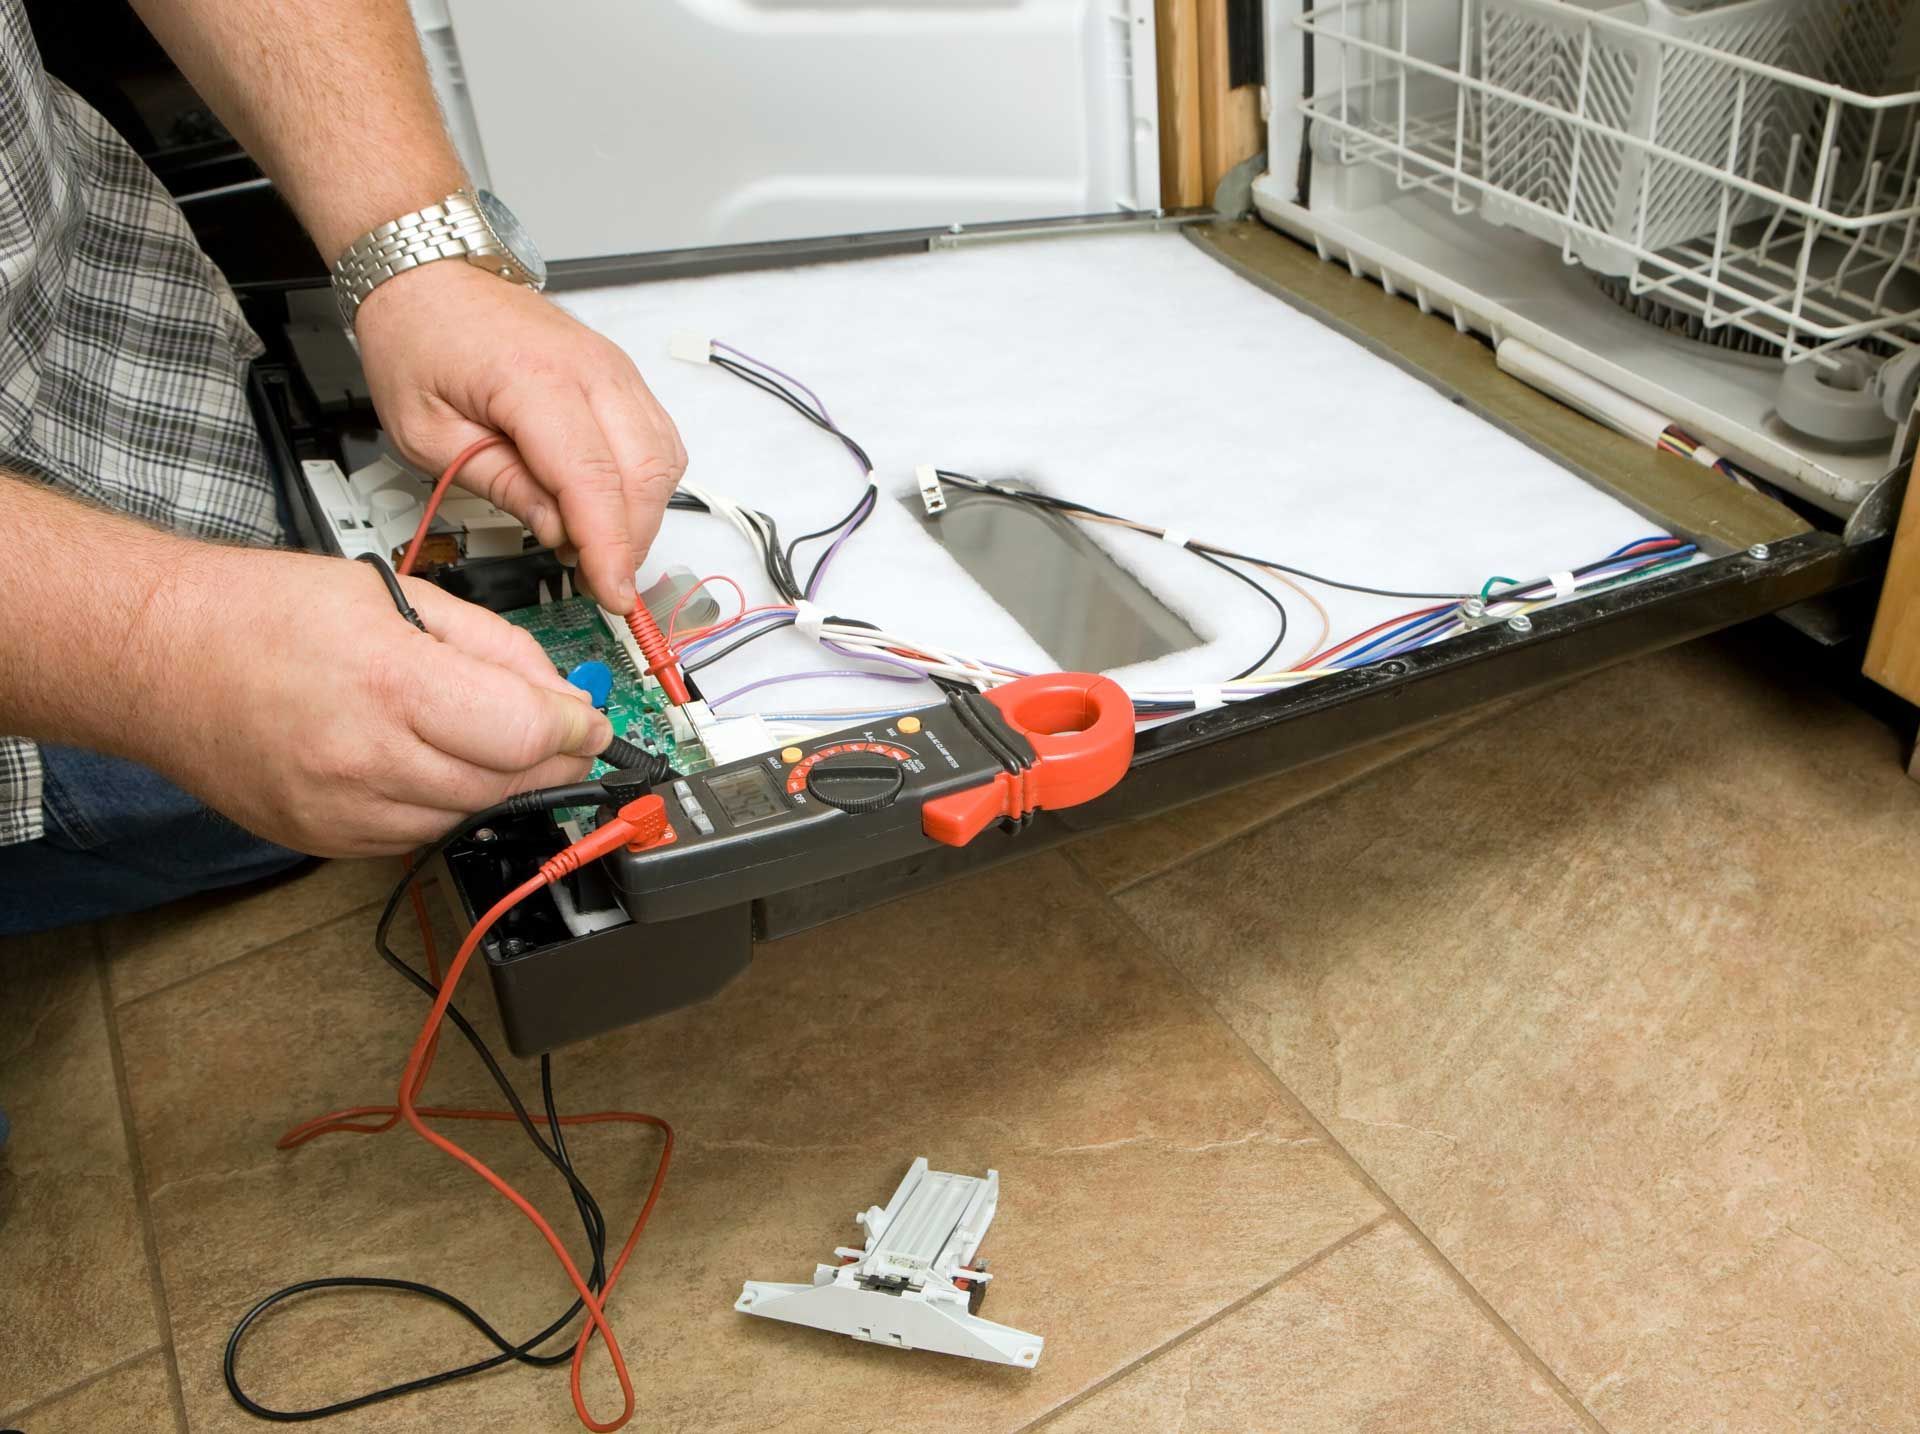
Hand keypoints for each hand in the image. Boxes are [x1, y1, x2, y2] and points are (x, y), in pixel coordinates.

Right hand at [131, 547, 611, 855]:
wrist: (156, 657)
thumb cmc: (264, 613)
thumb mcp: (400, 596)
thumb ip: (495, 649)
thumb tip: (563, 697)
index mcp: (392, 683)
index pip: (529, 733)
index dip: (579, 729)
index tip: (595, 722)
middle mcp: (367, 759)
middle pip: (508, 783)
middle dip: (551, 760)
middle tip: (566, 736)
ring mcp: (341, 811)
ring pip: (469, 816)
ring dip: (499, 784)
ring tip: (486, 738)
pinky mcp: (323, 841)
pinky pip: (418, 836)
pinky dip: (443, 804)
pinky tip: (428, 763)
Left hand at [353, 260, 687, 612]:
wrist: (431, 275)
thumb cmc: (419, 340)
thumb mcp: (426, 431)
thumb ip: (497, 482)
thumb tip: (556, 528)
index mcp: (534, 381)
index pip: (593, 479)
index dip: (609, 546)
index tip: (611, 593)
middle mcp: (591, 369)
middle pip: (644, 473)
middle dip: (630, 540)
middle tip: (596, 579)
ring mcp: (614, 369)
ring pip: (663, 460)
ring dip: (642, 515)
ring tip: (596, 544)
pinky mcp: (621, 376)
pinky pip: (659, 439)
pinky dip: (647, 484)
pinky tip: (611, 507)